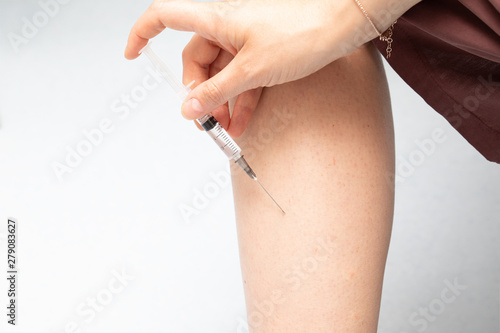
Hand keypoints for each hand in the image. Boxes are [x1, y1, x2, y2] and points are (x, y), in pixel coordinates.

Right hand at [125, 0, 414, 135]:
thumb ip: (217, 92)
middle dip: (200, 93)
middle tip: (207, 121)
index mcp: (216, 19)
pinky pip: (243, 74)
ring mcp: (245, 38)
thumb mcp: (252, 70)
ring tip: (229, 128)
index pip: (165, 17)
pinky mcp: (263, 49)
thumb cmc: (302, 33)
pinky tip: (245, 120)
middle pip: (198, 60)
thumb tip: (188, 109)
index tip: (131, 55)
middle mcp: (226, 25)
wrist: (344, 23)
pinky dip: (242, 97)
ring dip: (223, 101)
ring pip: (222, 71)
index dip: (142, 33)